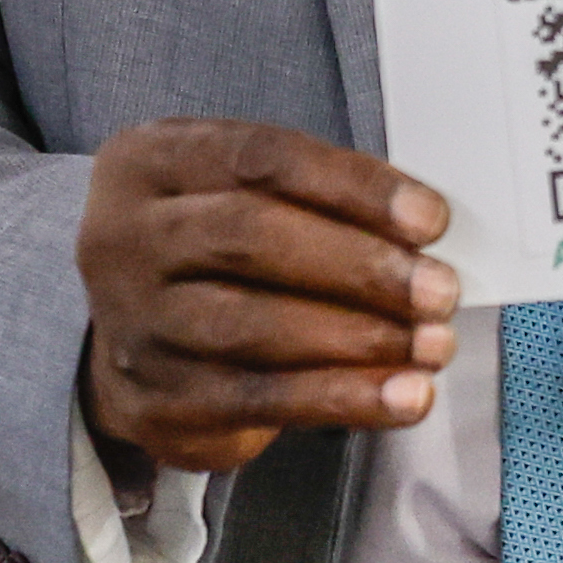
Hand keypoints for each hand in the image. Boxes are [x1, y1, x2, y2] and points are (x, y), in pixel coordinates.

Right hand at [73, 120, 455, 477]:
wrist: (126, 341)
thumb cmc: (208, 255)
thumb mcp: (236, 195)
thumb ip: (313, 199)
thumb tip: (420, 233)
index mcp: (149, 163)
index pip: (260, 160)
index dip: (354, 187)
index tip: (429, 219)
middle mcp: (124, 239)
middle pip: (251, 238)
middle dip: (360, 265)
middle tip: (439, 289)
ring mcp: (133, 324)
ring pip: (254, 326)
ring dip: (360, 337)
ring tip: (432, 344)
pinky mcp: (156, 401)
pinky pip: (260, 398)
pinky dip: (342, 397)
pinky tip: (400, 396)